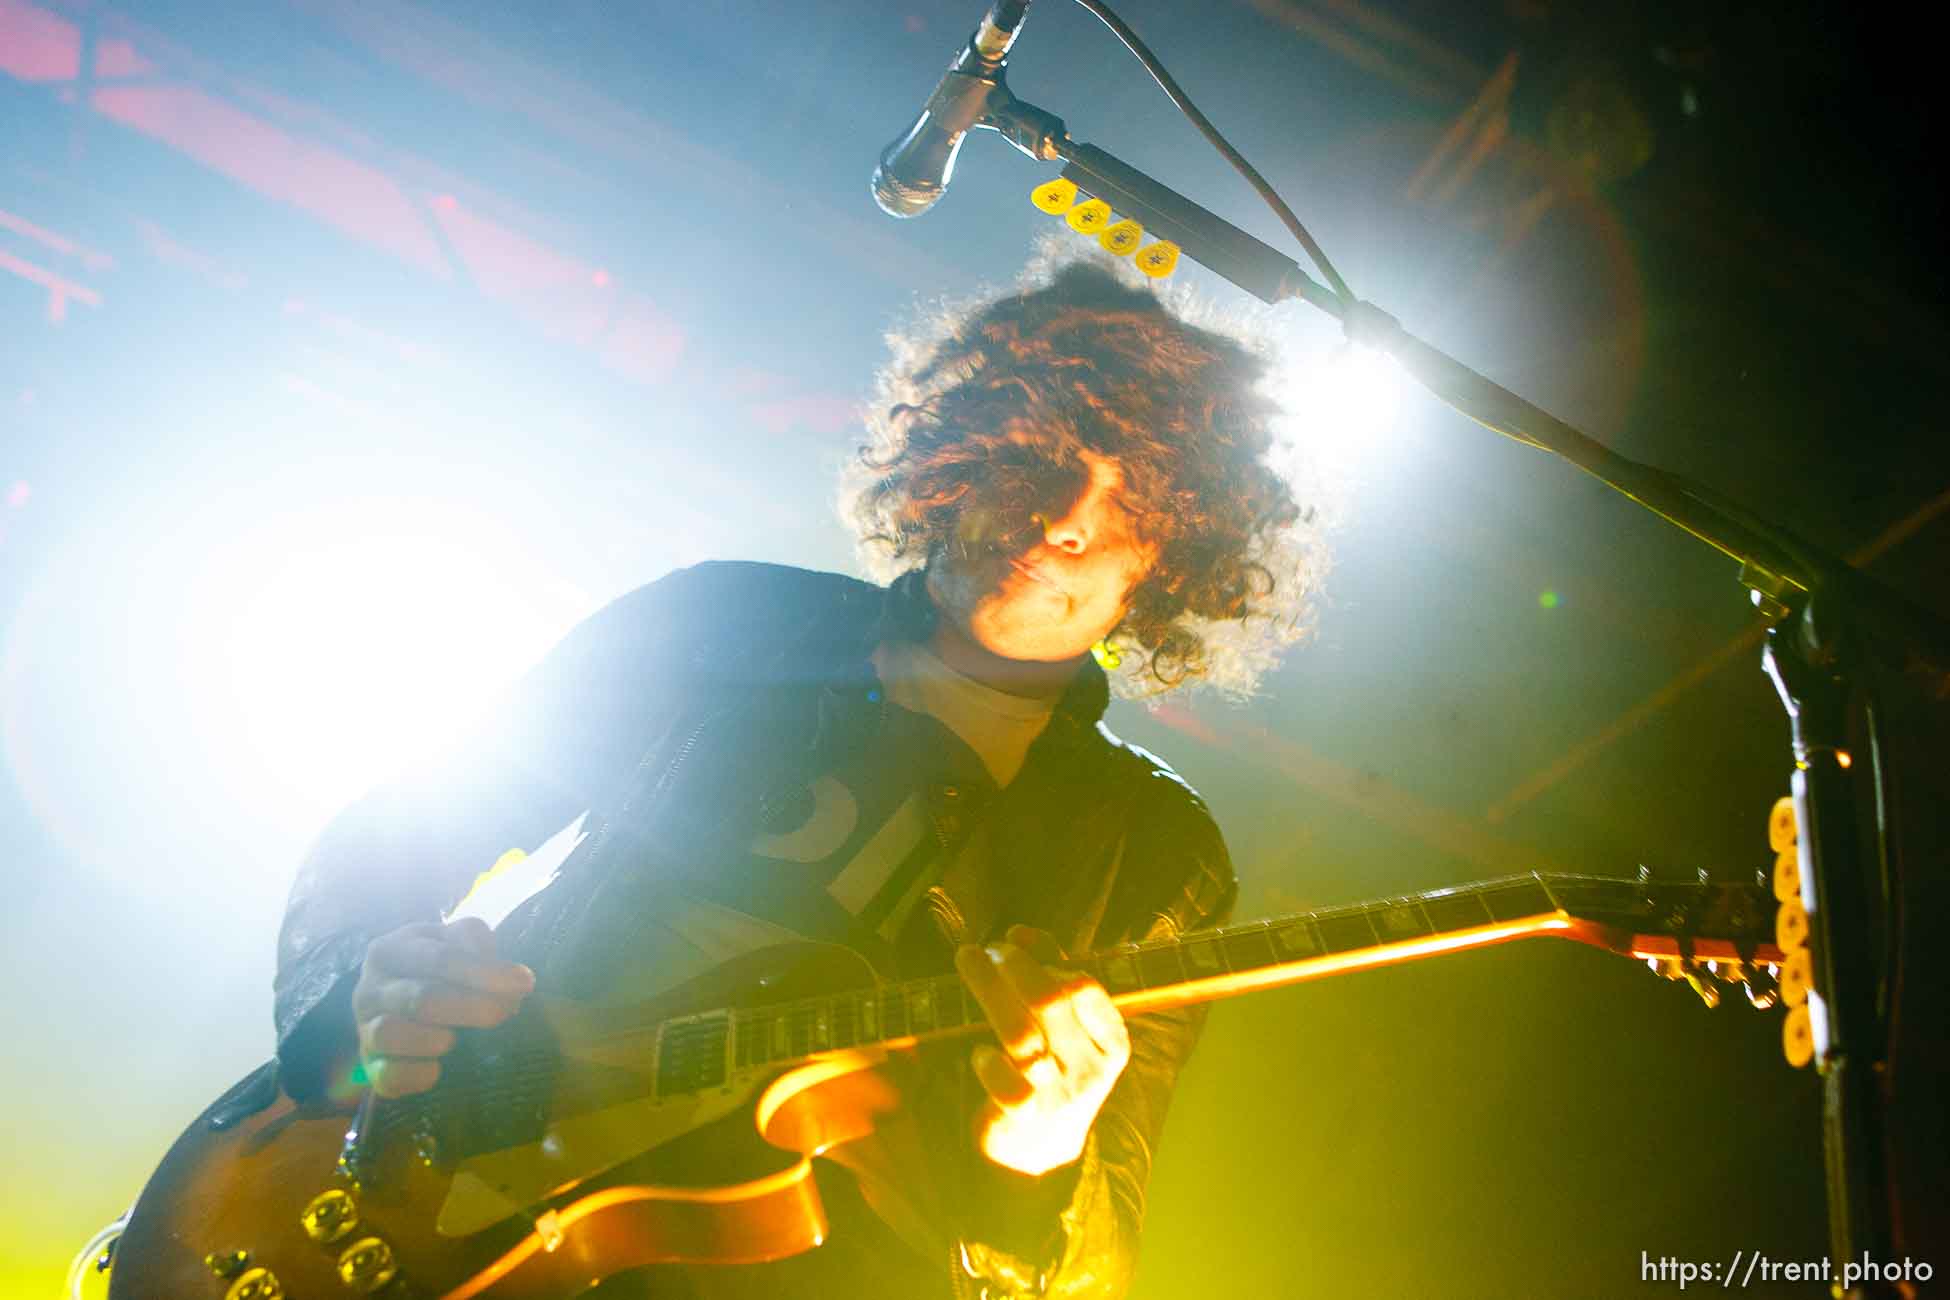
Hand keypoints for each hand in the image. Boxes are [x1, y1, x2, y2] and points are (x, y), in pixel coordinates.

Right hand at [351, 917, 534, 1097]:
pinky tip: (440, 1069)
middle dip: (471, 1008)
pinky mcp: (370, 1068)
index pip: (439, 958)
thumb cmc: (439, 969)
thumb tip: (501, 973)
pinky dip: (418, 1074)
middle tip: (507, 1013)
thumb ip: (475, 942)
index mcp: (391, 950)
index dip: (484, 972)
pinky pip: (387, 1076)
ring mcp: (364, 1030)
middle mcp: (369, 989)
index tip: (525, 983)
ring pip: (391, 1034)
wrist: (406, 1005)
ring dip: (435, 1039)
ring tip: (458, 1040)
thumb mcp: (456, 942)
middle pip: (420, 999)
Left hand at [955, 924, 1131, 1175]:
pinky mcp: (1024, 1118)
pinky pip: (1007, 1085)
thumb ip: (1052, 977)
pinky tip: (979, 1051)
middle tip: (985, 951)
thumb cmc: (1053, 1071)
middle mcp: (1088, 1068)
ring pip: (1023, 1036)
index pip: (1084, 986)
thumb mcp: (1069, 1029)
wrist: (1040, 1151)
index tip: (1012, 944)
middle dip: (1013, 966)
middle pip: (1050, 1001)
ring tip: (967, 965)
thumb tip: (1020, 934)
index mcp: (1111, 1043)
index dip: (1045, 958)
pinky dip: (988, 1061)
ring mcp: (1057, 1094)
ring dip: (990, 992)